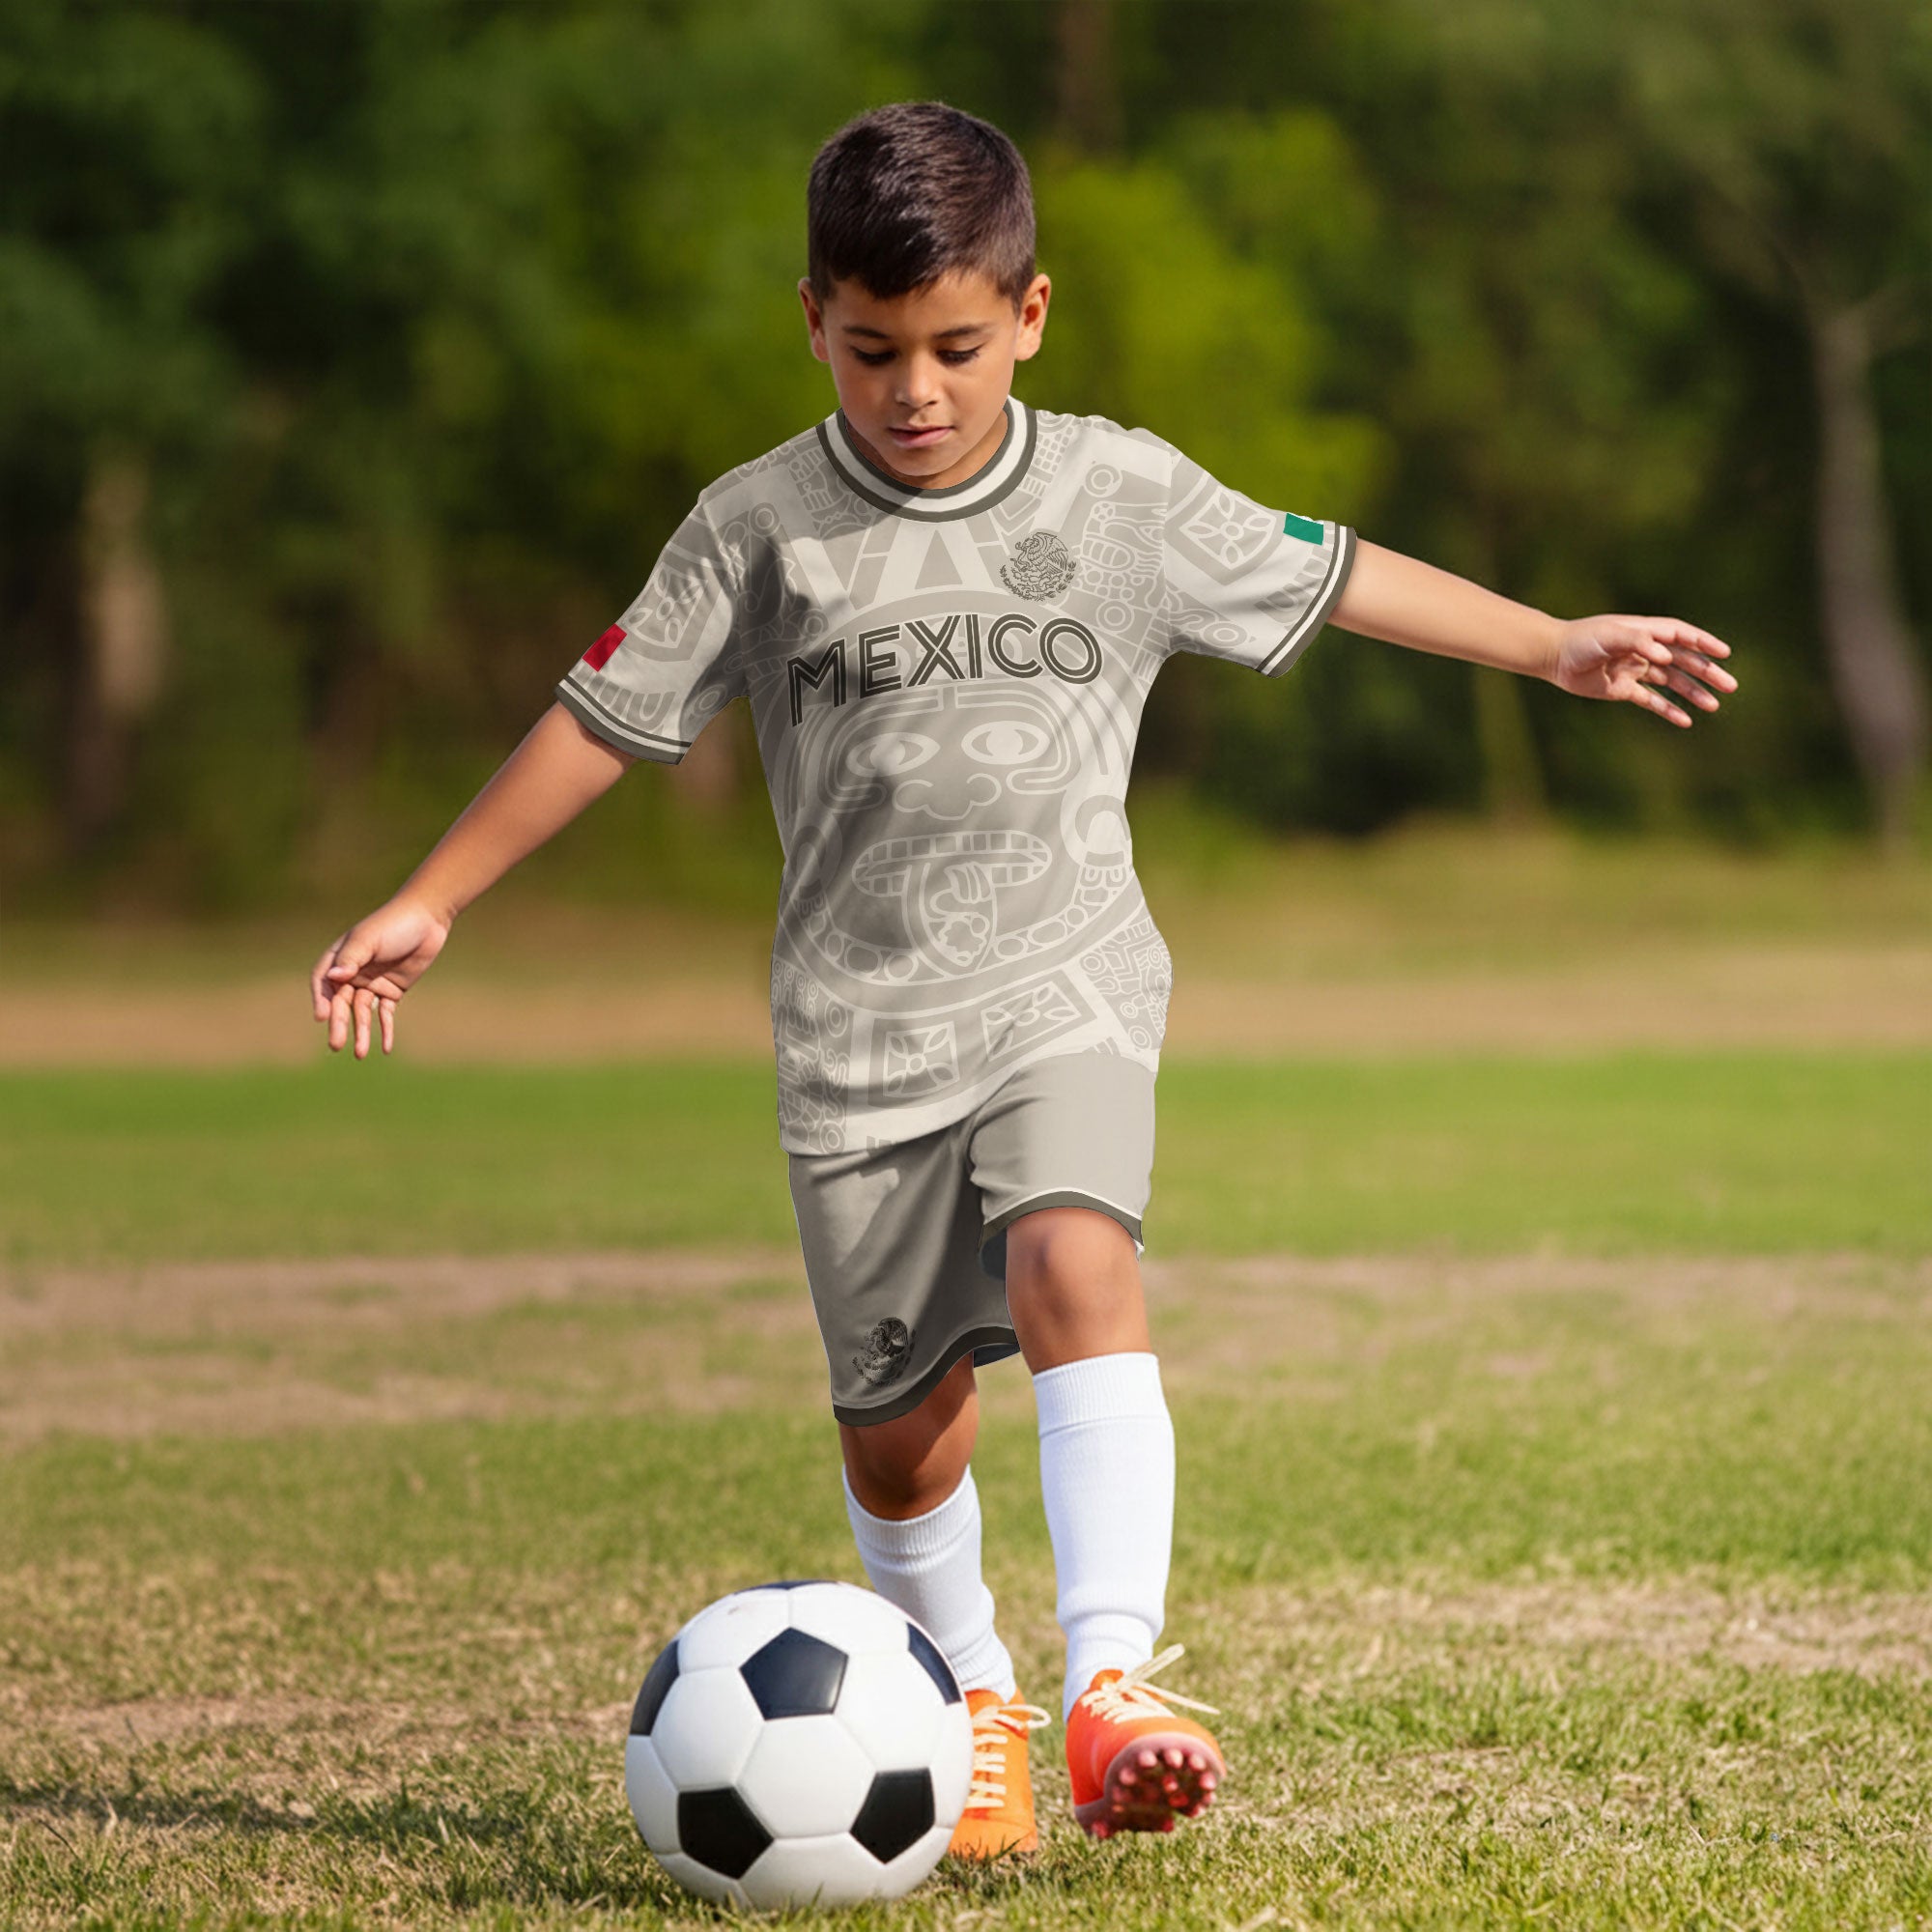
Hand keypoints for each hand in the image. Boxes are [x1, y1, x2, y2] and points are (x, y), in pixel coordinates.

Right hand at [309, 895, 451, 1058]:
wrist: (428, 919)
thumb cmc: (393, 924)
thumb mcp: (370, 939)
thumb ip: (352, 958)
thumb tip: (333, 977)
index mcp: (340, 957)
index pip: (322, 982)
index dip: (321, 999)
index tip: (322, 1016)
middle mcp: (353, 973)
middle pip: (341, 1002)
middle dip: (339, 1023)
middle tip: (336, 1045)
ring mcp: (372, 983)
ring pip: (363, 1012)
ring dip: (362, 1032)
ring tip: (360, 1054)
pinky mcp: (392, 991)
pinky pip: (385, 1014)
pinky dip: (385, 1029)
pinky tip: (386, 1047)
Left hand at [1551, 616, 1736, 726]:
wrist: (1554, 657)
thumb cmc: (1582, 640)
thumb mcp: (1609, 635)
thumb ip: (1637, 641)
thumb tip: (1667, 656)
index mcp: (1645, 632)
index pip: (1682, 636)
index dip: (1704, 642)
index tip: (1724, 653)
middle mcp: (1645, 650)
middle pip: (1684, 661)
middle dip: (1707, 672)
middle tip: (1730, 686)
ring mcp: (1636, 670)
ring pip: (1672, 683)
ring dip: (1693, 693)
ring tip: (1713, 706)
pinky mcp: (1624, 689)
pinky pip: (1652, 701)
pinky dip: (1668, 710)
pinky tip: (1685, 721)